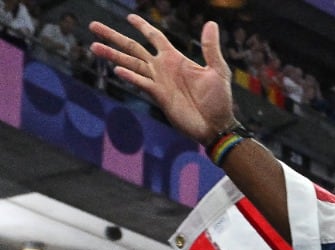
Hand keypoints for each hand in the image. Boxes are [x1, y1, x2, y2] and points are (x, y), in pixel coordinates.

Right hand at [89, 16, 233, 144]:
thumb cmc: (219, 99)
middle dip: (113, 37)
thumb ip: (211, 47)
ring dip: (112, 55)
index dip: (142, 26)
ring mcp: (158, 82)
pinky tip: (118, 70)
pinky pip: (141, 83)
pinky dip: (130, 76)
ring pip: (130, 64)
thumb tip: (211, 23)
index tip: (129, 17)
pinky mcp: (158, 96)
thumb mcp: (218, 70)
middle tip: (93, 25)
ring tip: (93, 46)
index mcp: (175, 59)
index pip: (155, 37)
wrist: (216, 125)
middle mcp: (162, 68)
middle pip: (133, 48)